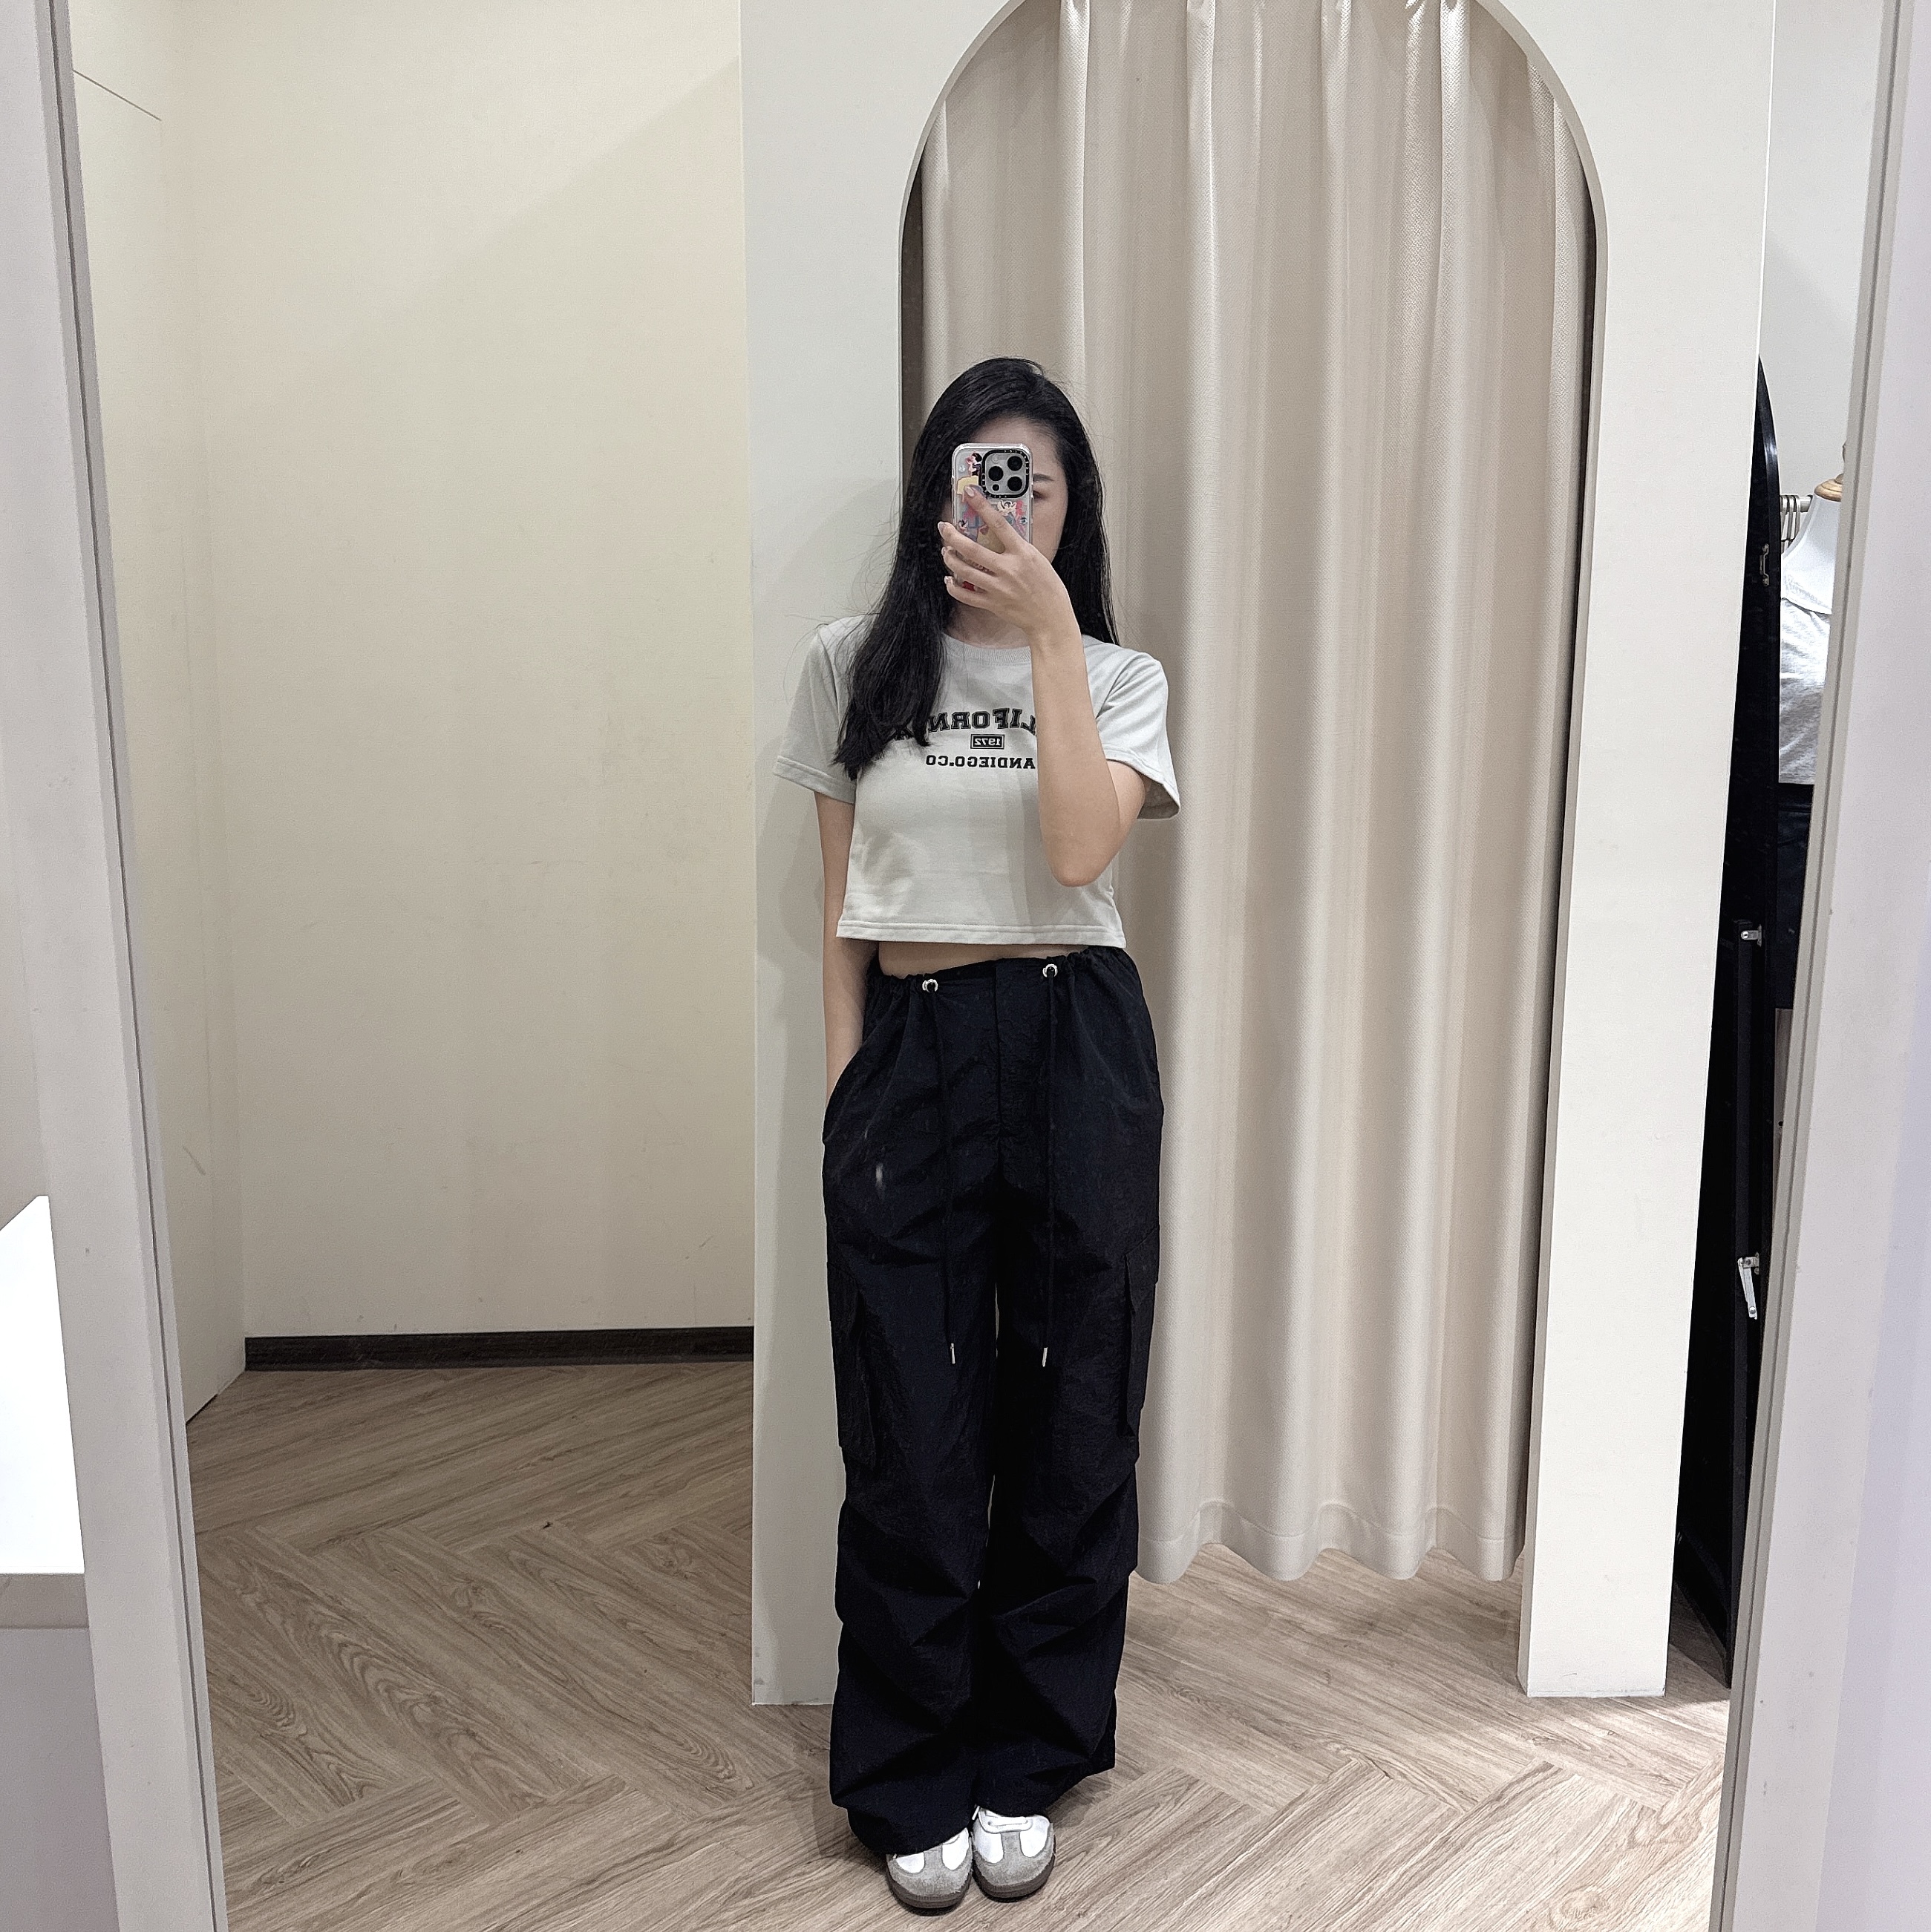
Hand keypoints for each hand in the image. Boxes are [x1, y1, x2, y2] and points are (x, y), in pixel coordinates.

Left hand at [937, 485, 1078, 644]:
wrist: (1051, 617)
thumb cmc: (1048, 587)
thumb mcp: (1037, 559)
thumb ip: (1017, 547)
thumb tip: (997, 534)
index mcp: (1023, 554)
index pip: (999, 524)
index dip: (983, 506)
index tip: (970, 494)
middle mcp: (1009, 569)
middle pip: (972, 550)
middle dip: (953, 536)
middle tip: (944, 528)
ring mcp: (999, 588)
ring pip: (965, 571)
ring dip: (950, 559)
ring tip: (946, 551)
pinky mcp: (993, 604)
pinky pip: (966, 595)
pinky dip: (953, 587)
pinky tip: (949, 579)